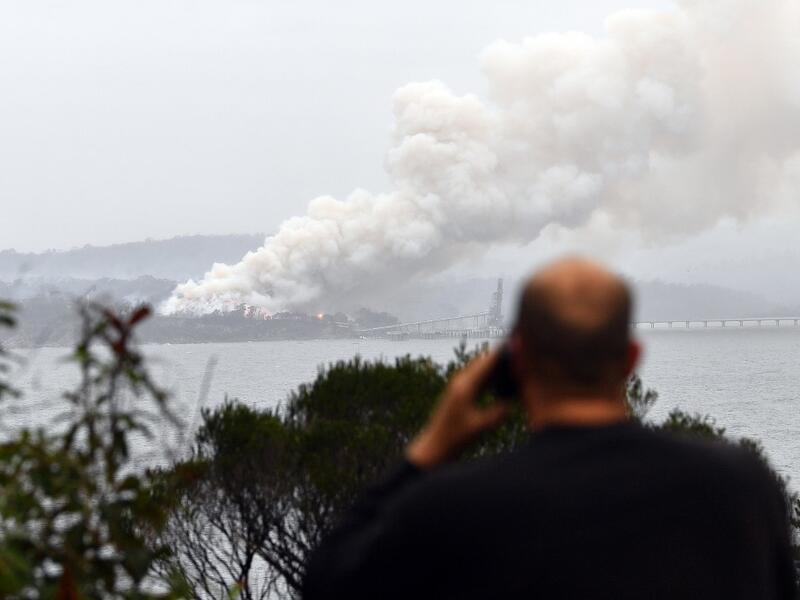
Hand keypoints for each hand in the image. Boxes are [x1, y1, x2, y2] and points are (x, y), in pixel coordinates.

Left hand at [406, 351, 509, 468]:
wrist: (435, 446)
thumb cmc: (455, 438)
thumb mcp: (480, 427)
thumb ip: (498, 413)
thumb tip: (513, 402)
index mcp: (465, 385)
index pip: (487, 361)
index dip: (502, 352)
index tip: (517, 343)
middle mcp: (461, 381)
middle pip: (484, 361)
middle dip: (501, 357)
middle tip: (521, 355)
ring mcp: (459, 386)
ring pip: (481, 369)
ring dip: (496, 367)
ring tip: (515, 367)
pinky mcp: (459, 393)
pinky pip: (478, 378)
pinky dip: (491, 377)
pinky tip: (502, 383)